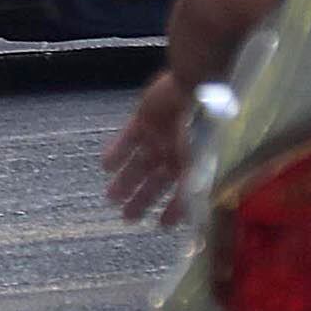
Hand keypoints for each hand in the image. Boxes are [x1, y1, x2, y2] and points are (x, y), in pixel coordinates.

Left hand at [104, 71, 197, 226]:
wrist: (197, 85)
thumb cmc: (205, 127)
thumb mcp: (202, 165)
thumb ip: (195, 191)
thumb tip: (196, 221)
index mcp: (193, 164)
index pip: (182, 193)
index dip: (173, 210)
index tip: (161, 225)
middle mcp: (175, 152)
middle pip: (156, 181)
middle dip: (142, 199)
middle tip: (127, 218)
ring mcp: (159, 135)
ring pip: (139, 164)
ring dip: (126, 180)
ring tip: (111, 198)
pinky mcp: (144, 119)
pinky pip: (128, 139)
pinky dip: (117, 153)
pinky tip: (105, 166)